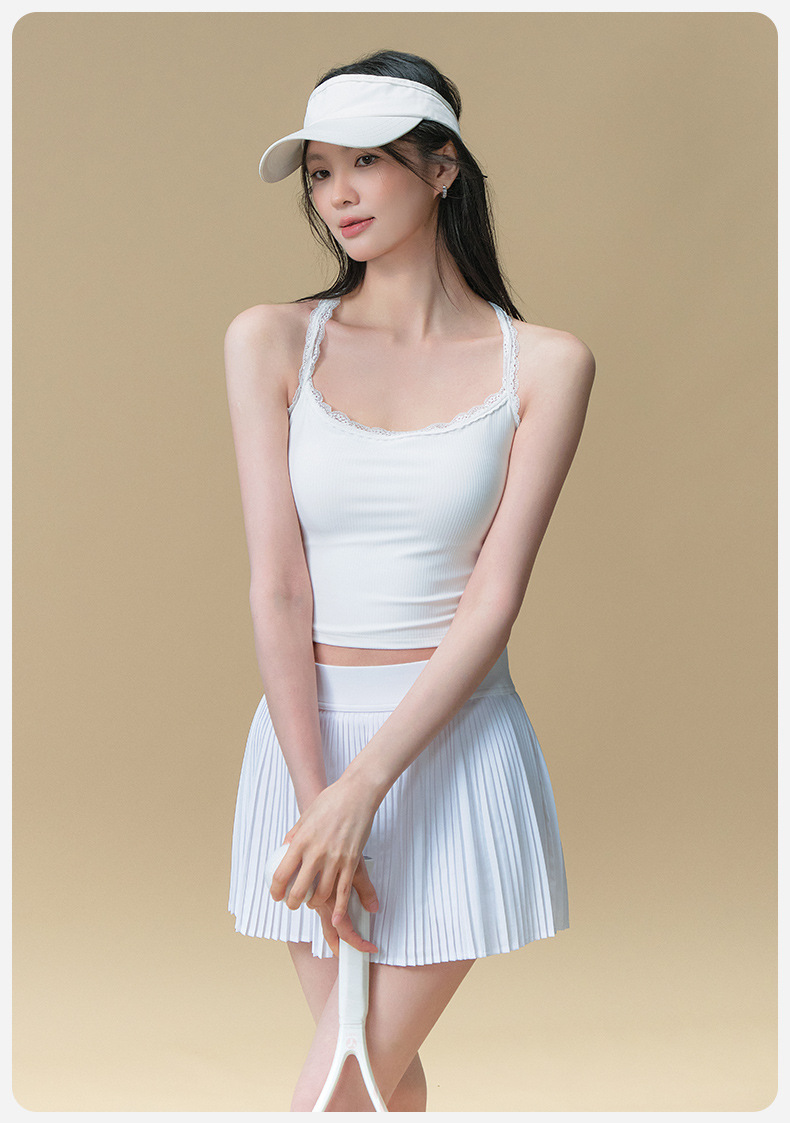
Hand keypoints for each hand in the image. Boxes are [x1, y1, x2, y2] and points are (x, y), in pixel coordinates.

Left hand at [269, 776, 379, 953]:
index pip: (282, 874)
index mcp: (300, 841)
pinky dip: (339, 908)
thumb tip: (285, 849)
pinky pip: (344, 891)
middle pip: (299, 890)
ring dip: (314, 903)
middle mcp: (316, 853)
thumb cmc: (331, 801)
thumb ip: (294, 835)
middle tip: (292, 903)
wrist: (357, 794)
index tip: (276, 894)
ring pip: (321, 894)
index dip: (276, 890)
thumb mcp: (305, 816)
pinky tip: (334, 916)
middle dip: (293, 902)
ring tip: (311, 902)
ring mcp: (335, 859)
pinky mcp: (352, 861)